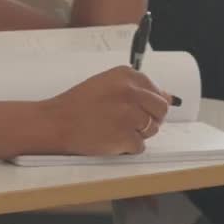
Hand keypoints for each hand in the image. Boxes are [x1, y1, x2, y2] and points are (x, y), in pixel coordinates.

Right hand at [41, 66, 171, 155]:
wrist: (55, 123)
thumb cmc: (76, 104)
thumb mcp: (105, 85)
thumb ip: (135, 89)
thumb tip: (168, 97)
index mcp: (125, 75)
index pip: (156, 90)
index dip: (146, 103)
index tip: (132, 106)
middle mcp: (130, 92)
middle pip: (161, 110)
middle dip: (148, 118)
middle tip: (126, 121)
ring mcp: (130, 115)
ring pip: (153, 129)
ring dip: (137, 133)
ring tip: (113, 128)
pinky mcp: (127, 137)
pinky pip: (140, 146)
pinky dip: (127, 147)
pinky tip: (110, 138)